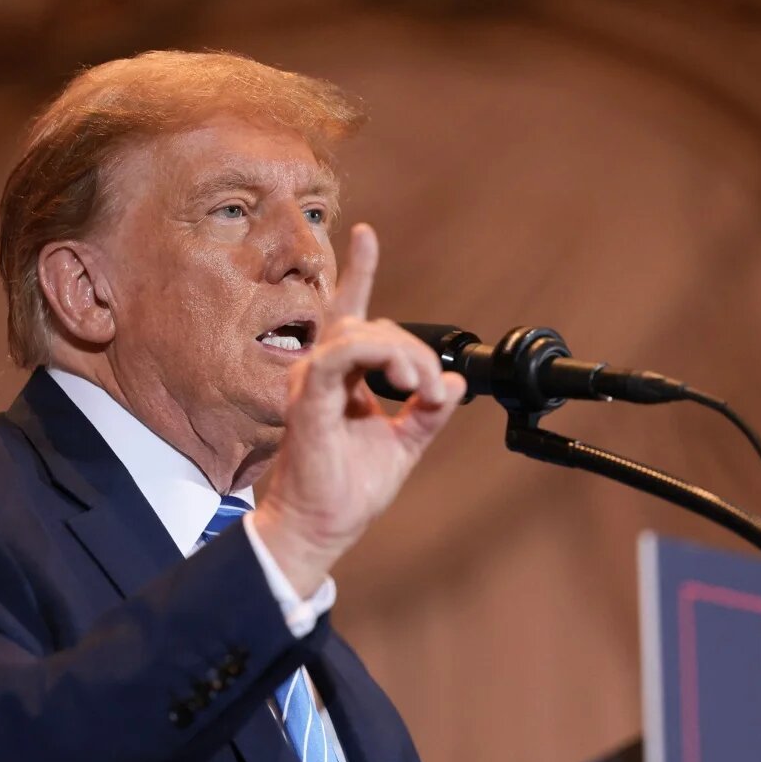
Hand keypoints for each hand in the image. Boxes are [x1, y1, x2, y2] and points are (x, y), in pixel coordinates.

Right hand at [250, 224, 467, 595]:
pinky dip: (376, 359)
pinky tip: (400, 382)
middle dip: (415, 354)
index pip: (350, 313)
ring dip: (402, 356)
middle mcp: (320, 372)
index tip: (367, 234)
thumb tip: (454, 385)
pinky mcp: (307, 399)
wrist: (323, 527)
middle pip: (374, 327)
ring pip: (360, 335)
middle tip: (430, 393)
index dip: (359, 272)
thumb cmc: (350, 489)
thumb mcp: (405, 443)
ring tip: (419, 389)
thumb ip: (427, 411)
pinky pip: (337, 357)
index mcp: (340, 377)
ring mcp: (310, 382)